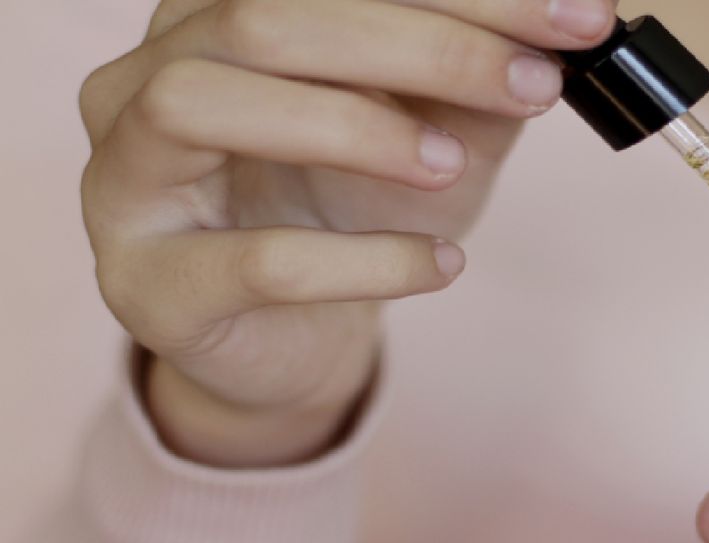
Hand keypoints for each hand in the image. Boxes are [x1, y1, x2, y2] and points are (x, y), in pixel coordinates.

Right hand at [79, 0, 616, 465]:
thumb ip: (478, 77)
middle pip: (262, 18)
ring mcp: (125, 181)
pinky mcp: (149, 285)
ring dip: (354, 127)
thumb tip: (570, 26)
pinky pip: (252, 262)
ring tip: (451, 166)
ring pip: (206, 104)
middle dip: (424, 43)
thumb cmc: (351, 214)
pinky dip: (363, 260)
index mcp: (213, 17)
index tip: (578, 17)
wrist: (292, 340)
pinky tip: (441, 266)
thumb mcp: (431, 131)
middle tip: (537, 82)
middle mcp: (145, 76)